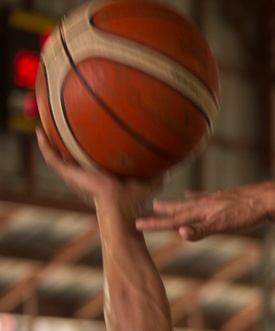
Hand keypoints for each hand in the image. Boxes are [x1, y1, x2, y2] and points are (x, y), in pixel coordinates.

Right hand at [36, 129, 158, 217]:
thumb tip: (178, 161)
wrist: (120, 209)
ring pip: (57, 154)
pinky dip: (45, 145)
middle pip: (71, 154)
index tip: (86, 132)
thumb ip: (159, 171)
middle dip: (65, 139)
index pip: (91, 158)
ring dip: (50, 140)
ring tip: (44, 122)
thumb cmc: (134, 200)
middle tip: (60, 121)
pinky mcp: (69, 175)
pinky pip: (52, 158)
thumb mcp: (148, 180)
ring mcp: (74, 175)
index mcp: (99, 175)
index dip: (87, 146)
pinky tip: (40, 131)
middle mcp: (84, 174)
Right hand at [137, 182, 274, 240]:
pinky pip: (204, 198)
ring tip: (161, 203)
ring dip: (174, 205)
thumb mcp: (225, 224)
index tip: (136, 225)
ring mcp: (216, 200)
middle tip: (144, 211)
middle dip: (162, 213)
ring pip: (189, 203)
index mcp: (202, 210)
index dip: (155, 224)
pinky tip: (192, 195)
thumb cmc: (249, 213)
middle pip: (178, 209)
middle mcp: (206, 203)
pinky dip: (195, 198)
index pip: (174, 220)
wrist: (271, 198)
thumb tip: (181, 233)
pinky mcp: (226, 198)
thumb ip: (202, 230)